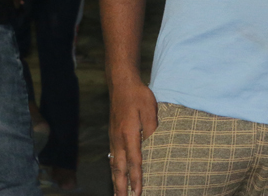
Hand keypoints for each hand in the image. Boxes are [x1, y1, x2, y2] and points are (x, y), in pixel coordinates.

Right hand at [109, 80, 157, 195]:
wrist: (121, 84)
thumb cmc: (138, 96)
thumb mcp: (150, 110)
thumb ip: (153, 130)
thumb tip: (156, 147)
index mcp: (129, 134)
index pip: (134, 162)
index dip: (136, 179)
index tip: (138, 193)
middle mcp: (118, 139)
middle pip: (119, 168)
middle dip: (121, 187)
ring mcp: (113, 137)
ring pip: (114, 164)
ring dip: (116, 181)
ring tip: (118, 194)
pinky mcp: (112, 135)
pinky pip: (112, 157)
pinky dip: (113, 169)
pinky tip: (115, 174)